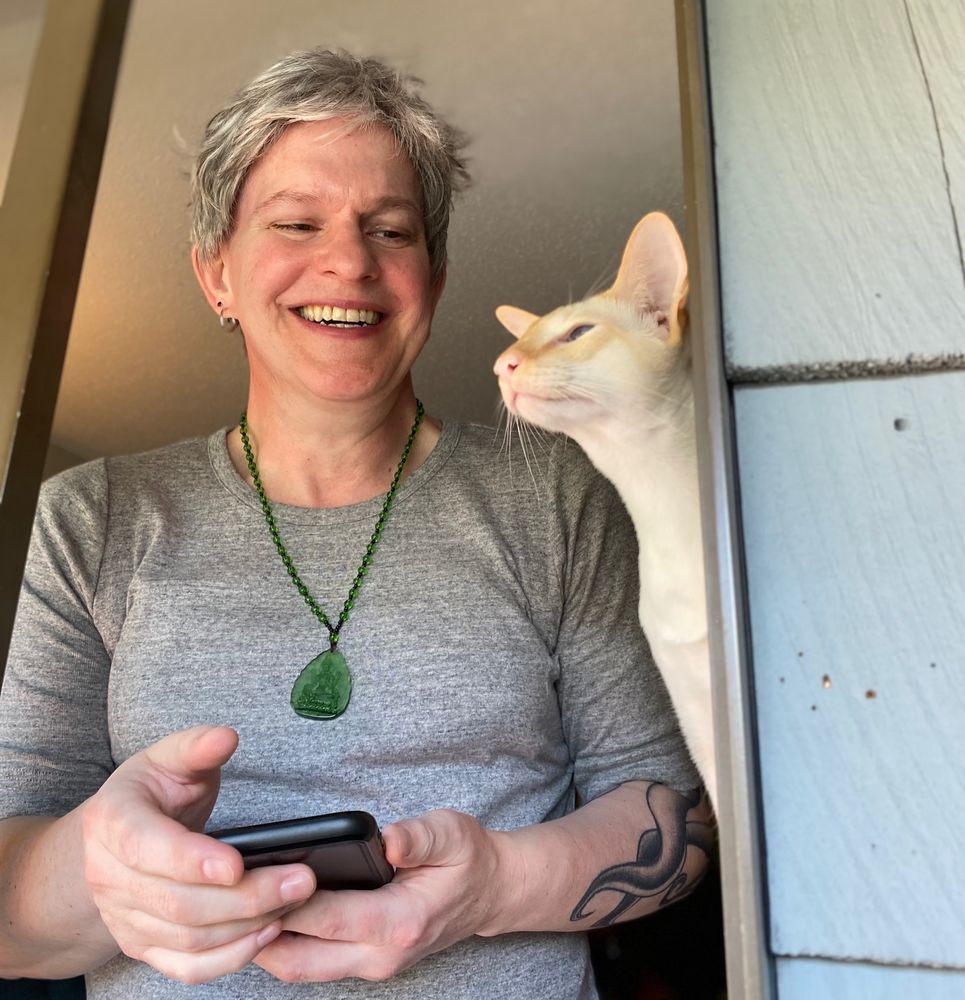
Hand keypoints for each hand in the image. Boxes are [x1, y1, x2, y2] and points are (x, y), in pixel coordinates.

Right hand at [81, 725, 316, 982]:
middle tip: (301, 880)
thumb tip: (226, 737)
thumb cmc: (153, 792)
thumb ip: (198, 746)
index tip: (238, 864)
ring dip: (248, 925)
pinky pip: (187, 967)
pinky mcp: (144, 946)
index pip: (147, 849)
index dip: (192, 861)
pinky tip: (268, 929)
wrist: (118, 836)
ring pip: (188, 939)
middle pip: (179, 903)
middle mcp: (110, 877)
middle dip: (246, 896)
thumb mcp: (170, 757)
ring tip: (295, 899)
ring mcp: (124, 917)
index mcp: (112, 822)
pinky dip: (231, 957)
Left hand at [254, 809, 512, 982]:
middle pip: (299, 959)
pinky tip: (264, 912)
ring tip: (235, 905)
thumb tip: (389, 840)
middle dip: (258, 932)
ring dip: (264, 943)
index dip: (287, 902)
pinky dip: (282, 945)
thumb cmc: (466, 860)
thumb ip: (419, 837)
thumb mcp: (452, 834)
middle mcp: (381, 955)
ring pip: (298, 969)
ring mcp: (370, 965)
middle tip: (226, 898)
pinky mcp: (361, 963)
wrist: (488, 893)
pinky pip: (309, 964)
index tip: (252, 879)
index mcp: (401, 922)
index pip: (328, 919)